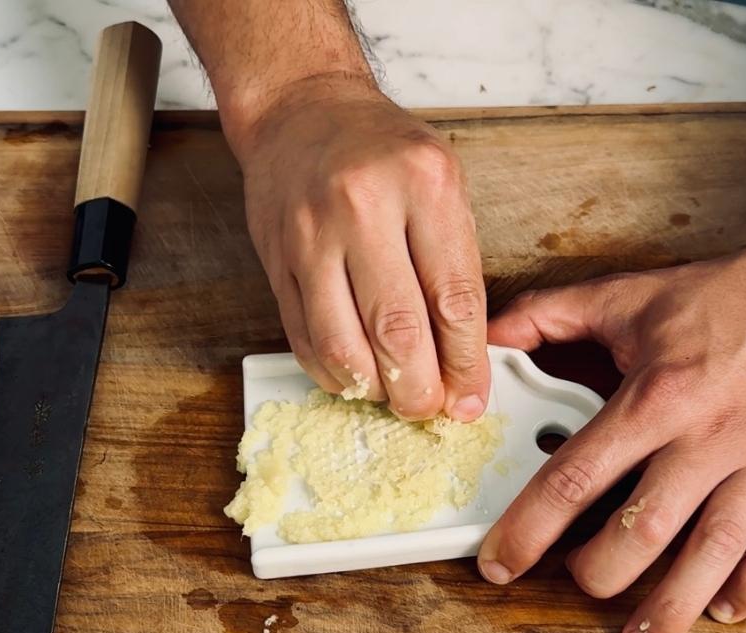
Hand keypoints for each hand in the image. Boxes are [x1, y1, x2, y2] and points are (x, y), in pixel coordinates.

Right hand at [230, 75, 489, 420]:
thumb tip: (464, 359)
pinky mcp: (275, 262)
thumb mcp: (443, 184)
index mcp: (423, 183)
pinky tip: (356, 376)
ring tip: (394, 394)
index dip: (466, 365)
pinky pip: (303, 341)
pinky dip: (334, 375)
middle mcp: (363, 207)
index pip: (454, 299)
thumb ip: (456, 268)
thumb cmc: (381, 150)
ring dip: (374, 390)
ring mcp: (311, 237)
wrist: (302, 112)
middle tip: (430, 407)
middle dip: (419, 390)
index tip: (471, 398)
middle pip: (397, 332)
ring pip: (343, 347)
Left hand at [478, 242, 745, 632]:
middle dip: (598, 573)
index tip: (500, 565)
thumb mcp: (631, 295)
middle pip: (641, 533)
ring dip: (671, 607)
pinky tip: (720, 608)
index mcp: (658, 397)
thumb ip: (550, 314)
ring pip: (712, 555)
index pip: (576, 479)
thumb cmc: (731, 297)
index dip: (529, 530)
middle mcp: (710, 439)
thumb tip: (489, 338)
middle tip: (578, 582)